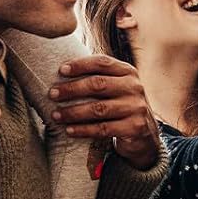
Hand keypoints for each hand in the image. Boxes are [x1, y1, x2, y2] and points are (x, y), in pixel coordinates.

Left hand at [48, 54, 161, 170]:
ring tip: (56, 115)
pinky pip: (103, 129)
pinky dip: (83, 130)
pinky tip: (69, 130)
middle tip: (52, 94)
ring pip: (98, 109)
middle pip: (98, 84)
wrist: (146, 135)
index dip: (80, 65)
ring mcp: (136, 108)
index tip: (61, 70)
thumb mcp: (116, 88)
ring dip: (73, 112)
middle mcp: (134, 87)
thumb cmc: (121, 107)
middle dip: (72, 89)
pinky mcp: (135, 128)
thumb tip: (61, 70)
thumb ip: (98, 77)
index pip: (102, 63)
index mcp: (128, 72)